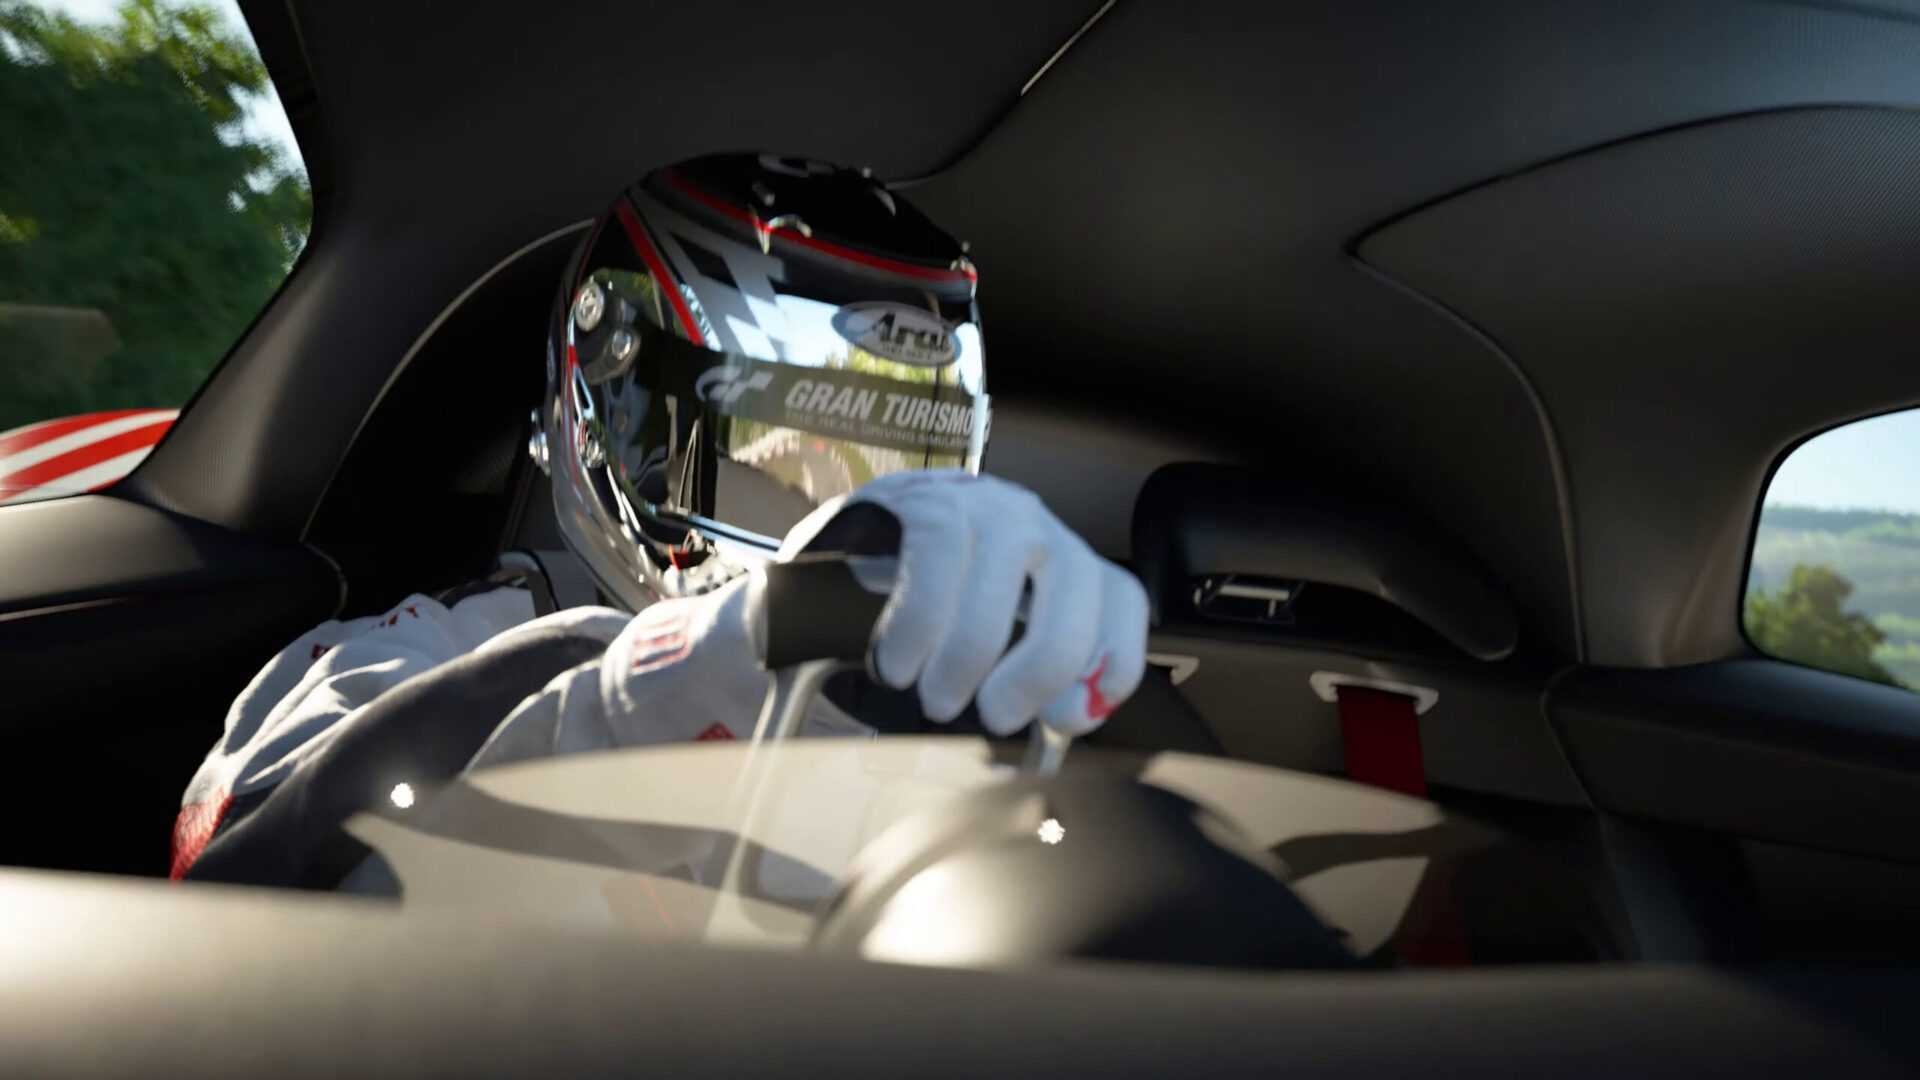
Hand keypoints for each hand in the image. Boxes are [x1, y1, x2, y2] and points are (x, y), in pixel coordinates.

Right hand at [779, 470, 1148, 735]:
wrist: (835, 557)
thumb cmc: (921, 614)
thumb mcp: (983, 641)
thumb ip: (1023, 676)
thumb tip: (1061, 725)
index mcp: (1059, 561)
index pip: (1121, 597)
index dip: (1113, 659)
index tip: (1070, 718)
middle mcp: (1034, 524)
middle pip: (1077, 587)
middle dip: (1039, 667)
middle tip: (994, 715)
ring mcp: (982, 504)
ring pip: (1000, 581)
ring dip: (967, 654)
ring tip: (933, 694)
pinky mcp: (926, 501)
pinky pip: (935, 564)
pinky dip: (918, 627)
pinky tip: (897, 662)